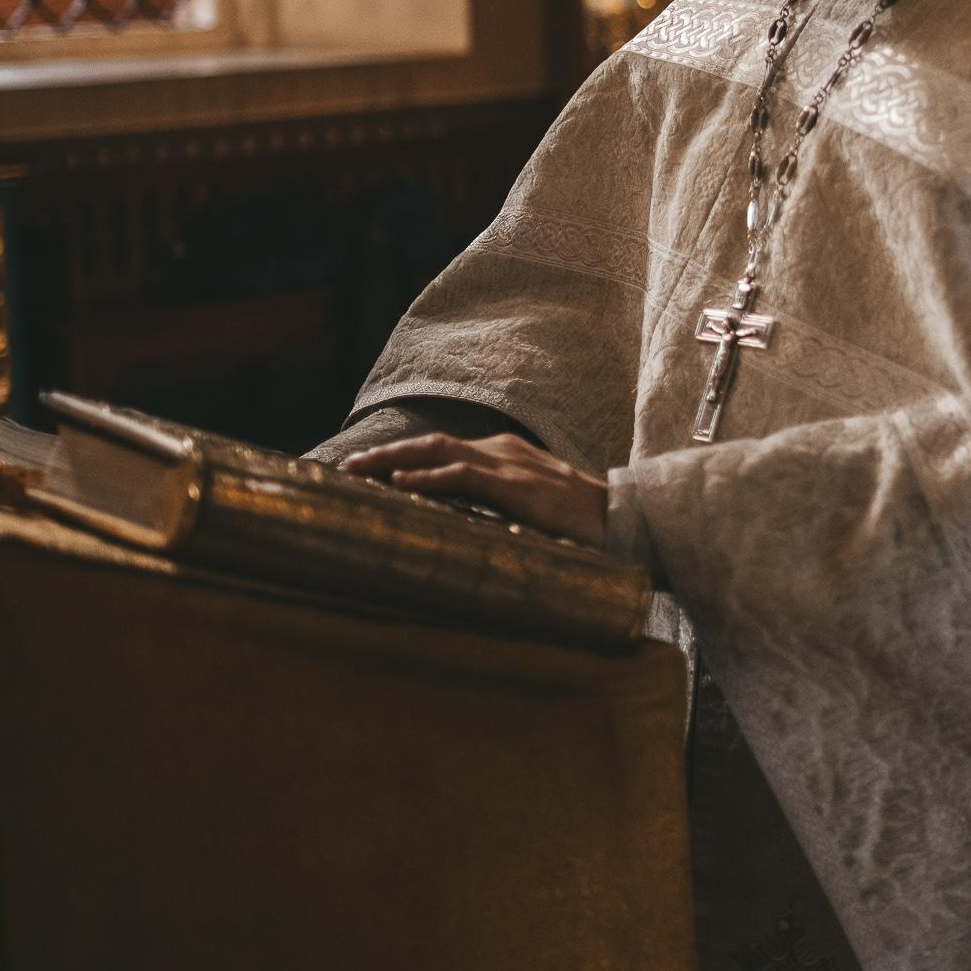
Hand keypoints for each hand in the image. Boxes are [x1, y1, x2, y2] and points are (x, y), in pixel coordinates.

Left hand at [341, 432, 609, 543]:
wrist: (624, 519)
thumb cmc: (580, 521)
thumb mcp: (530, 506)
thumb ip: (497, 507)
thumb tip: (461, 527)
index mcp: (503, 455)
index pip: (442, 449)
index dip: (402, 456)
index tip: (367, 469)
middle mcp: (500, 451)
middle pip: (431, 444)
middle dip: (385, 453)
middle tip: (345, 466)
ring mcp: (508, 465)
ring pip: (438, 452)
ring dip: (393, 460)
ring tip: (358, 471)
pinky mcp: (516, 486)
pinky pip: (464, 477)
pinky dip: (429, 480)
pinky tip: (402, 486)